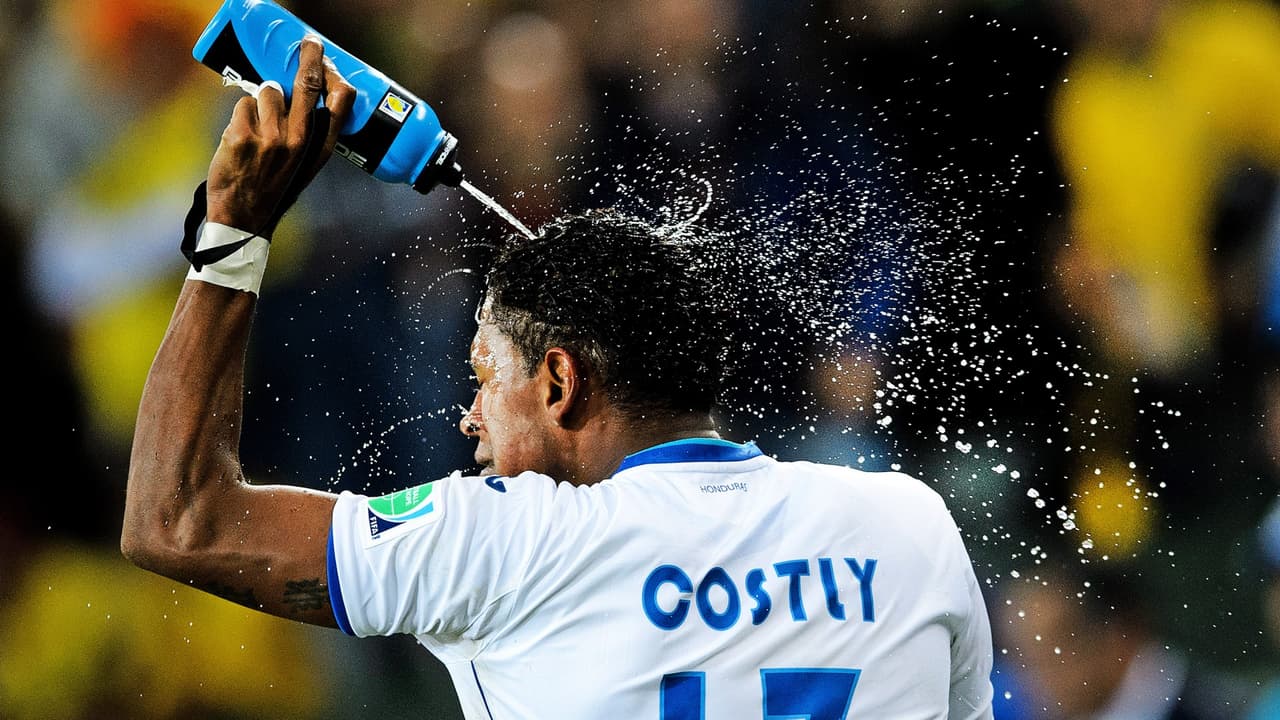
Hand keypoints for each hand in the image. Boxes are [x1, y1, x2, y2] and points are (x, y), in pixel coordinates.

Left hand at [205, 36, 354, 234]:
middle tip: (309, 44)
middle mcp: (299, 140)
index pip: (339, 103)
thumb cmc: (273, 188)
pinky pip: (243, 104)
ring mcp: (272, 137)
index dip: (334, 77)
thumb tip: (298, 93)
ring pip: (266, 92)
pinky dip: (240, 116)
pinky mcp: (244, 135)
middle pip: (306, 84)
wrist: (243, 217)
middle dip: (309, 58)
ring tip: (256, 129)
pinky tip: (241, 139)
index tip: (329, 61)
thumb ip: (308, 132)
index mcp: (319, 148)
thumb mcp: (304, 165)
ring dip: (259, 103)